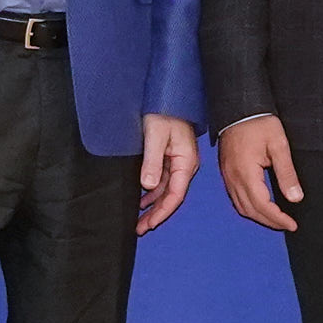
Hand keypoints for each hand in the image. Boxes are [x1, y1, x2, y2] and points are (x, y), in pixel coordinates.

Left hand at [135, 113, 200, 236]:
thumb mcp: (155, 135)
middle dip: (155, 214)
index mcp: (185, 162)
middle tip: (139, 228)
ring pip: (165, 190)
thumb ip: (152, 161)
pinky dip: (151, 192)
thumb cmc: (164, 110)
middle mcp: (184, 165)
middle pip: (170, 196)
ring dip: (152, 205)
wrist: (169, 94)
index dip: (162, 212)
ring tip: (137, 219)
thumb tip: (148, 186)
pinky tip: (141, 200)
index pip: (175, 195)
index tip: (149, 225)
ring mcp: (177, 162)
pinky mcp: (170, 157)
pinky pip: (161, 180)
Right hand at [216, 115, 302, 232]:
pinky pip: (235, 198)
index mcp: (246, 173)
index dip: (277, 218)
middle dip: (269, 221)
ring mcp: (227, 176)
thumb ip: (287, 173)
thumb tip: (295, 198)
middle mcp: (233, 178)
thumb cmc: (259, 123)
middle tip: (287, 225)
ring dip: (258, 216)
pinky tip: (260, 206)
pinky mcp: (226, 172)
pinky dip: (249, 207)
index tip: (292, 224)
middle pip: (250, 210)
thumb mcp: (279, 145)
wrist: (238, 107)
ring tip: (276, 219)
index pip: (262, 205)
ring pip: (241, 206)